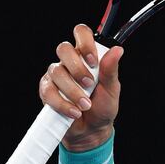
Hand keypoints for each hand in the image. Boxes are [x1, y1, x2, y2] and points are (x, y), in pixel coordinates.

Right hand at [39, 24, 123, 151]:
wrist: (91, 130)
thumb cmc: (103, 107)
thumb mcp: (112, 89)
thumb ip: (111, 70)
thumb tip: (118, 50)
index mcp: (87, 57)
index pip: (81, 33)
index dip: (85, 43)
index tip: (93, 61)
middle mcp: (69, 62)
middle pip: (64, 49)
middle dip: (77, 68)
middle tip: (89, 84)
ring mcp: (55, 75)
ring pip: (57, 72)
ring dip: (73, 91)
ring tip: (86, 105)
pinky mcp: (46, 90)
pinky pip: (48, 91)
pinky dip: (63, 104)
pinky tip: (75, 112)